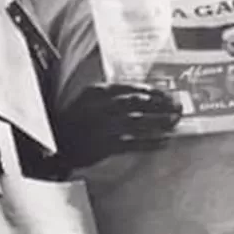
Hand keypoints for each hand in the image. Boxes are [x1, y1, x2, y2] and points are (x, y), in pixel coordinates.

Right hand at [54, 83, 182, 168]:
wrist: (54, 144)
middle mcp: (103, 106)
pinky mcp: (106, 145)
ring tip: (176, 123)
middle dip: (162, 104)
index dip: (153, 91)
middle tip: (178, 107)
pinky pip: (134, 143)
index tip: (167, 94)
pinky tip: (164, 142)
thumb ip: (109, 97)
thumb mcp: (88, 101)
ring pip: (140, 121)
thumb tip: (138, 97)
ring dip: (161, 122)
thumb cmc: (73, 123)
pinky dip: (151, 143)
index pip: (131, 88)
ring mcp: (105, 126)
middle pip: (139, 102)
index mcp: (98, 92)